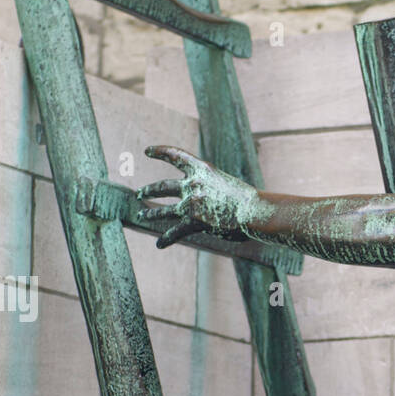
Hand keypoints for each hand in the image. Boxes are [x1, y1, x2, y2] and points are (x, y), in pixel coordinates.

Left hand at [137, 145, 260, 248]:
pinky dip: (166, 238)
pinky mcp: (193, 222)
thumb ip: (212, 191)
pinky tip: (159, 244)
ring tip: (141, 215)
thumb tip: (205, 209)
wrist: (254, 210)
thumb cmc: (249, 200)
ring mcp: (191, 203)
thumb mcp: (227, 185)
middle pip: (164, 186)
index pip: (176, 156)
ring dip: (151, 212)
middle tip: (140, 193)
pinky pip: (175, 231)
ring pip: (164, 210)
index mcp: (203, 169)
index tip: (146, 151)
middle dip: (150, 190)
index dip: (160, 152)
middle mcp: (192, 184)